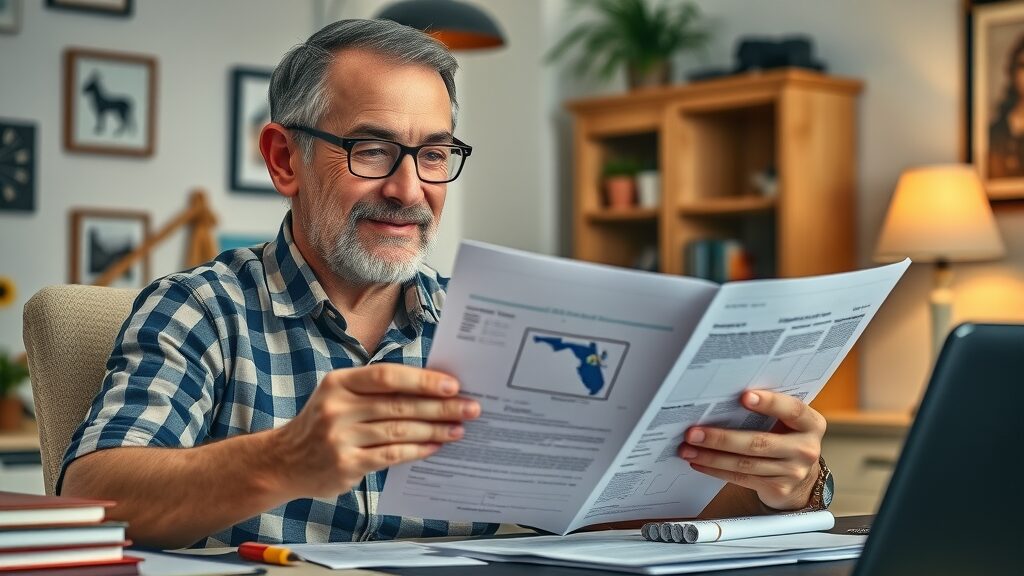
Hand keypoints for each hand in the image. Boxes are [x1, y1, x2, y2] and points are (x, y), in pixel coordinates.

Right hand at [268, 364, 478, 498]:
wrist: (283, 462)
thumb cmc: (322, 424)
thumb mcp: (338, 396)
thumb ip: (375, 391)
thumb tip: (430, 389)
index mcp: (338, 382)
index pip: (387, 376)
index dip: (423, 380)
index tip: (453, 385)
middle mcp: (337, 408)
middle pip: (399, 405)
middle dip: (440, 406)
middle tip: (470, 407)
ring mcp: (340, 438)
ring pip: (399, 430)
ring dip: (435, 429)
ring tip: (459, 429)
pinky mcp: (346, 465)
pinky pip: (391, 455)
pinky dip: (417, 450)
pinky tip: (435, 446)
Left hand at [678, 390, 825, 510]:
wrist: (802, 479)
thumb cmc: (787, 438)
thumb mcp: (788, 422)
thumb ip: (769, 410)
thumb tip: (724, 396)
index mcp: (811, 424)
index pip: (792, 410)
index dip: (770, 403)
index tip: (744, 397)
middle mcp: (805, 449)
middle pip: (759, 442)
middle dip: (721, 437)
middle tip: (694, 432)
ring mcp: (793, 472)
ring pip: (745, 463)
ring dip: (712, 456)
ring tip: (688, 448)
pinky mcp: (778, 488)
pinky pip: (741, 478)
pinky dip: (716, 470)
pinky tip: (699, 462)